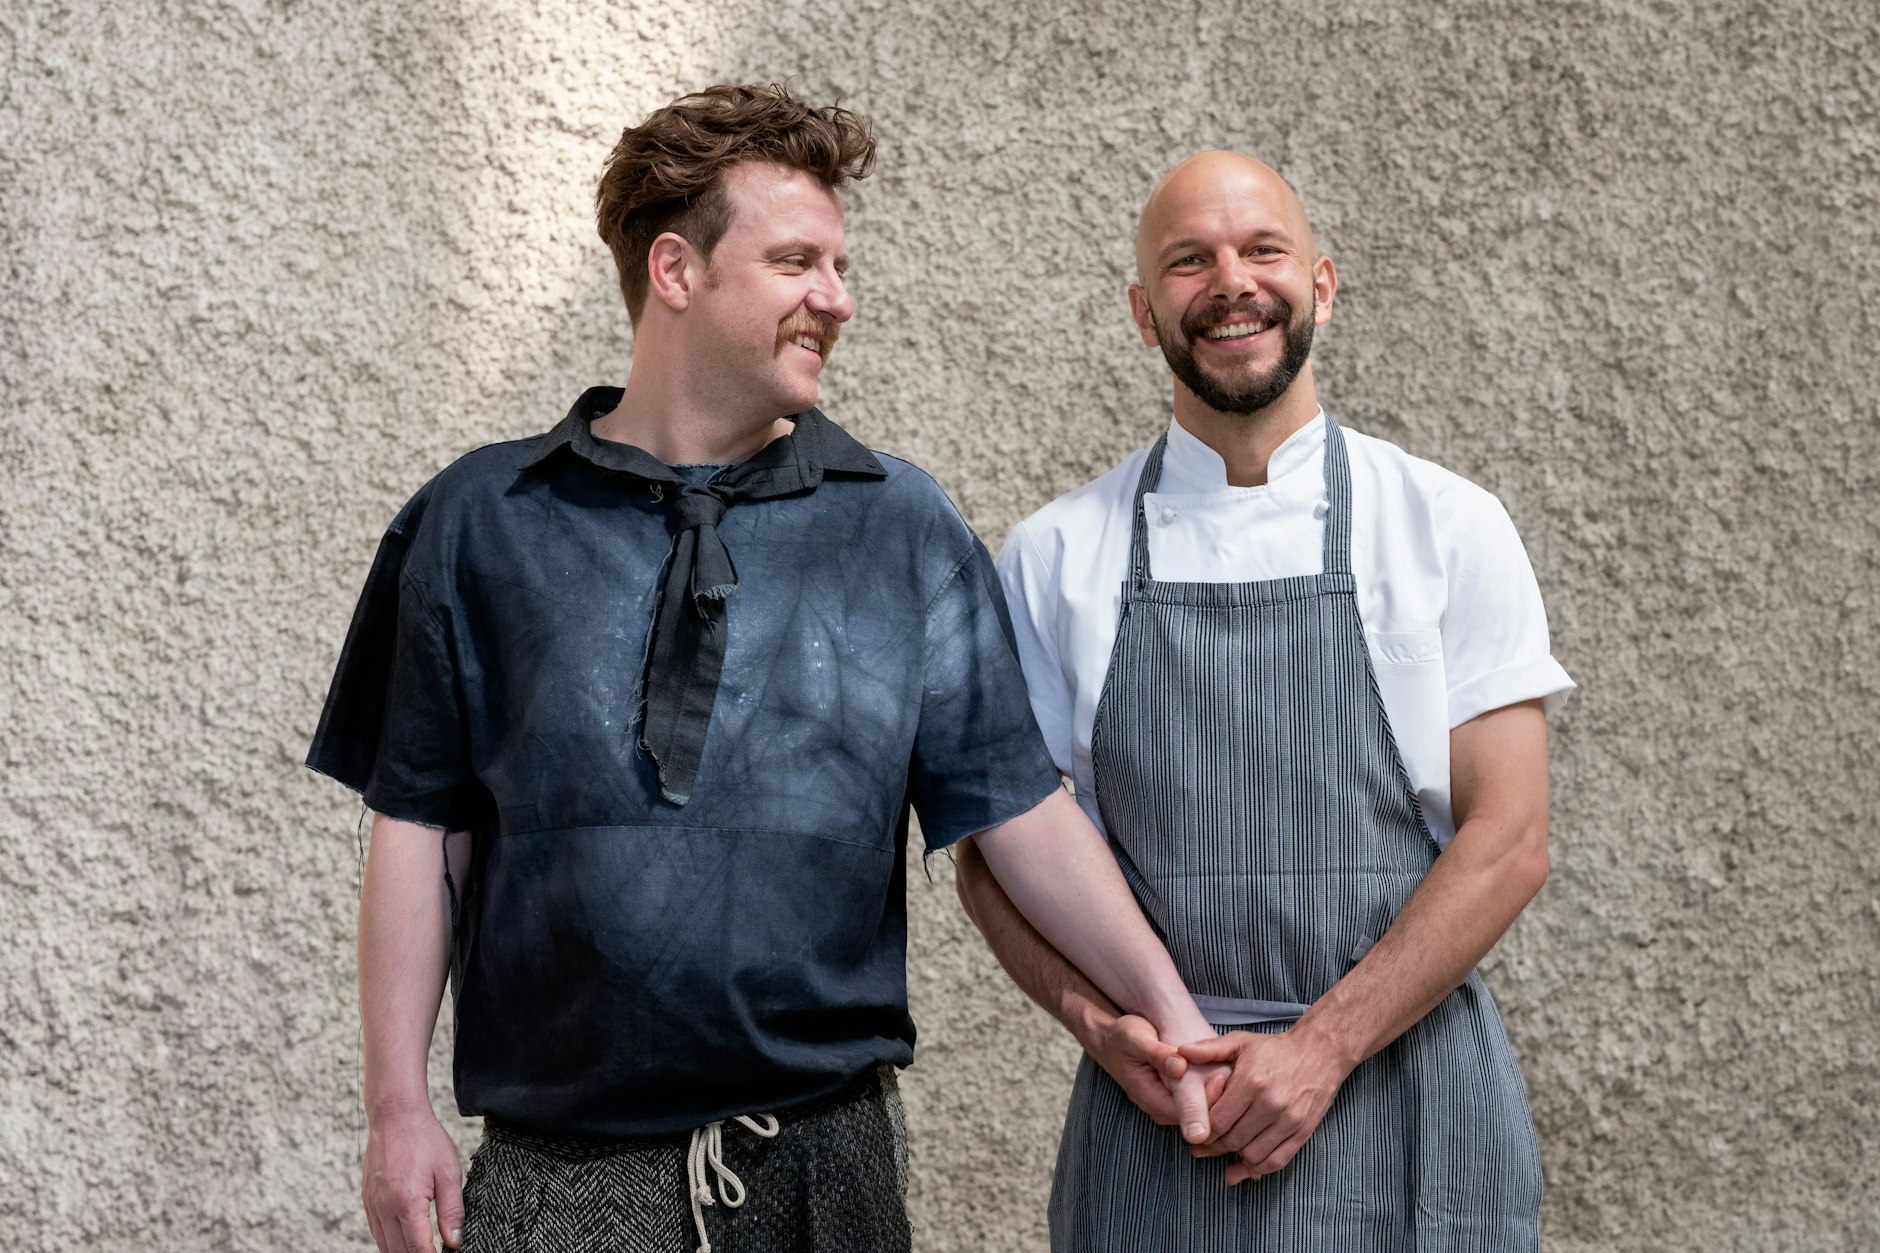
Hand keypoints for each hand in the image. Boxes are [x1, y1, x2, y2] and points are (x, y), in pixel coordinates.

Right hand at [363, 1108, 464, 1250]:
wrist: (395, 1116)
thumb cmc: (425, 1139)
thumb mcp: (449, 1172)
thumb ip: (452, 1211)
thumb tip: (455, 1241)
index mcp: (407, 1202)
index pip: (418, 1249)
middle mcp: (384, 1208)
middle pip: (399, 1252)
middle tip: (435, 1252)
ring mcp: (372, 1204)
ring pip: (384, 1245)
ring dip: (402, 1252)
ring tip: (422, 1248)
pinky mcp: (367, 1199)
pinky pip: (376, 1231)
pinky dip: (389, 1241)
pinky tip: (404, 1240)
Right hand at [1079, 1011, 1229, 1139]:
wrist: (1109, 1039)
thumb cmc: (1122, 1038)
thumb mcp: (1136, 1039)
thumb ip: (1158, 1055)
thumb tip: (1180, 1067)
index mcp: (1152, 1100)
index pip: (1189, 1115)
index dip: (1209, 1099)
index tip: (1221, 1075)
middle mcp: (1160, 1109)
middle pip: (1198, 1118)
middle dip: (1216, 1099)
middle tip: (1229, 1072)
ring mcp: (1166, 1106)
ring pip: (1199, 1112)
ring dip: (1215, 1095)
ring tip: (1226, 1072)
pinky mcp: (1172, 1099)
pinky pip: (1196, 1102)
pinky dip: (1208, 1090)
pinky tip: (1217, 1072)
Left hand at [1177, 1029, 1352, 1183]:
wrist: (1319, 1052)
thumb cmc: (1275, 1048)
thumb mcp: (1240, 1042)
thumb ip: (1209, 1049)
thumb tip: (1179, 1052)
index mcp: (1251, 1082)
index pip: (1218, 1121)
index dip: (1203, 1132)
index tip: (1195, 1134)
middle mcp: (1271, 1104)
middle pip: (1233, 1140)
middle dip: (1214, 1148)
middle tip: (1201, 1149)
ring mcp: (1289, 1120)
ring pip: (1254, 1155)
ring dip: (1236, 1159)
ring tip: (1224, 1154)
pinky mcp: (1303, 1131)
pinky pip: (1278, 1160)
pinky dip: (1259, 1169)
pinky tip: (1246, 1169)